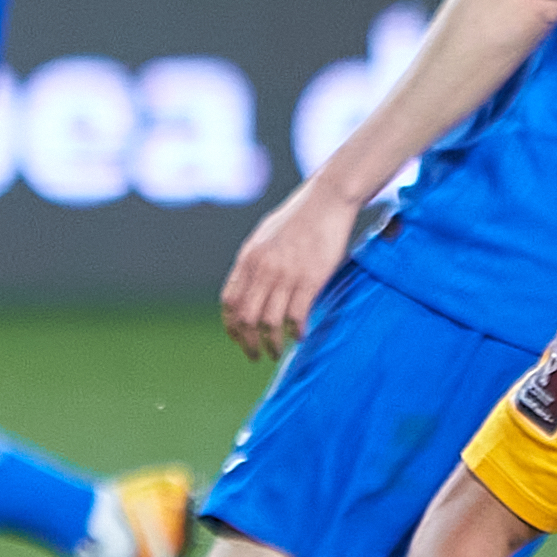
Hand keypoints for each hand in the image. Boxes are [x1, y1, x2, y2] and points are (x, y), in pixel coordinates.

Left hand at [219, 181, 358, 360]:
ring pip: (270, 323)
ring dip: (271, 344)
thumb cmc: (297, 218)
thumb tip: (248, 287)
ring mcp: (286, 275)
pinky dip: (295, 332)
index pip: (230, 302)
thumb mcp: (264, 237)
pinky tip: (299, 336)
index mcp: (248, 259)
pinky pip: (296, 316)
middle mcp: (263, 269)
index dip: (231, 326)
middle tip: (255, 355)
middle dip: (248, 342)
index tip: (238, 338)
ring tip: (275, 352)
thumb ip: (254, 262)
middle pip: (246, 318)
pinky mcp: (310, 279)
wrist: (326, 200)